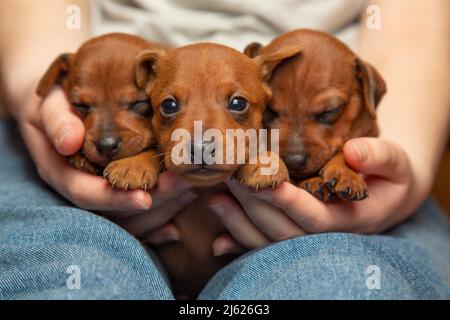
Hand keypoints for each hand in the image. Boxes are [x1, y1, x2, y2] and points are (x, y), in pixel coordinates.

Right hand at [12, 86, 197, 238]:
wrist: (61, 106)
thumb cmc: (57, 102)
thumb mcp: (51, 105)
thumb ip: (58, 121)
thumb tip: (70, 142)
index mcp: (63, 172)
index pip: (88, 194)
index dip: (115, 199)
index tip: (144, 198)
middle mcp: (84, 188)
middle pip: (117, 210)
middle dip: (153, 202)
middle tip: (184, 186)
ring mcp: (102, 194)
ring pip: (130, 218)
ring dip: (162, 209)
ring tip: (192, 192)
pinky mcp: (118, 193)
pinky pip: (137, 218)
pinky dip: (157, 225)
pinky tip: (176, 229)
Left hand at [209, 138, 427, 254]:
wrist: (385, 193)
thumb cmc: (390, 175)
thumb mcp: (396, 162)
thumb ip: (380, 156)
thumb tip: (355, 151)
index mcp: (351, 219)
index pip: (316, 218)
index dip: (291, 203)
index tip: (268, 183)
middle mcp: (325, 236)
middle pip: (284, 229)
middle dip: (255, 205)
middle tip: (230, 176)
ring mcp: (307, 239)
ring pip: (269, 240)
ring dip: (240, 223)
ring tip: (216, 198)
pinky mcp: (294, 234)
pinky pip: (264, 246)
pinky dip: (240, 244)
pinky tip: (217, 241)